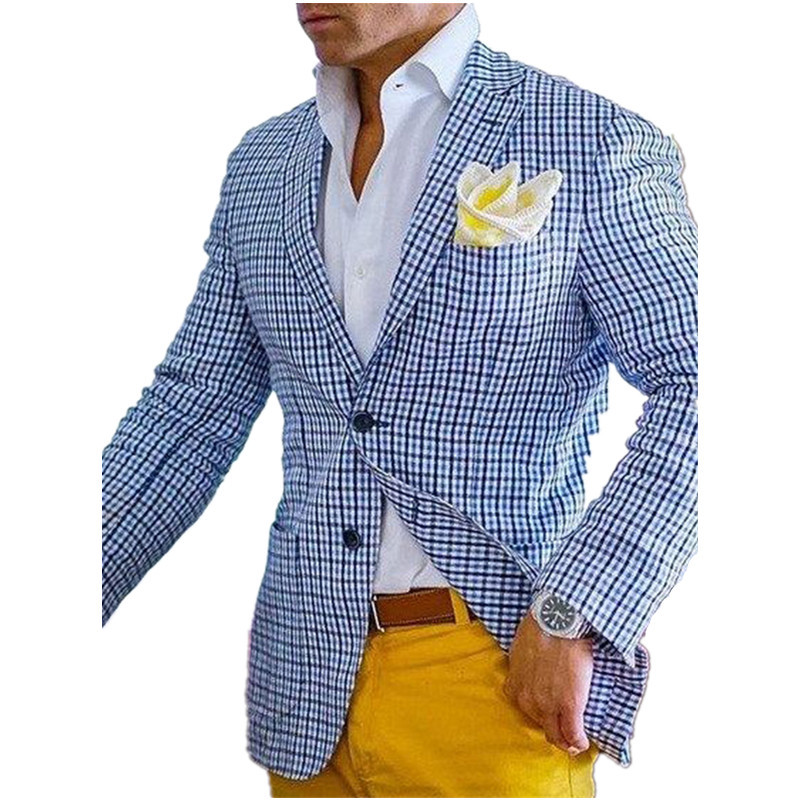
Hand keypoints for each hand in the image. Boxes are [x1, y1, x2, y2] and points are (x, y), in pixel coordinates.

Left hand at [503, 610, 593, 754]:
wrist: (557, 622)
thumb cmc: (540, 628)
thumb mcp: (520, 648)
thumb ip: (523, 665)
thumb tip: (531, 666)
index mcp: (515, 686)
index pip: (523, 709)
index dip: (537, 712)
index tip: (547, 712)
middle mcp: (528, 700)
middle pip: (540, 725)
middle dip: (551, 728)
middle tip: (562, 729)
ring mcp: (548, 705)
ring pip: (557, 735)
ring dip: (566, 740)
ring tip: (573, 741)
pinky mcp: (569, 705)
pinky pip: (574, 735)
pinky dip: (579, 742)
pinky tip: (584, 743)